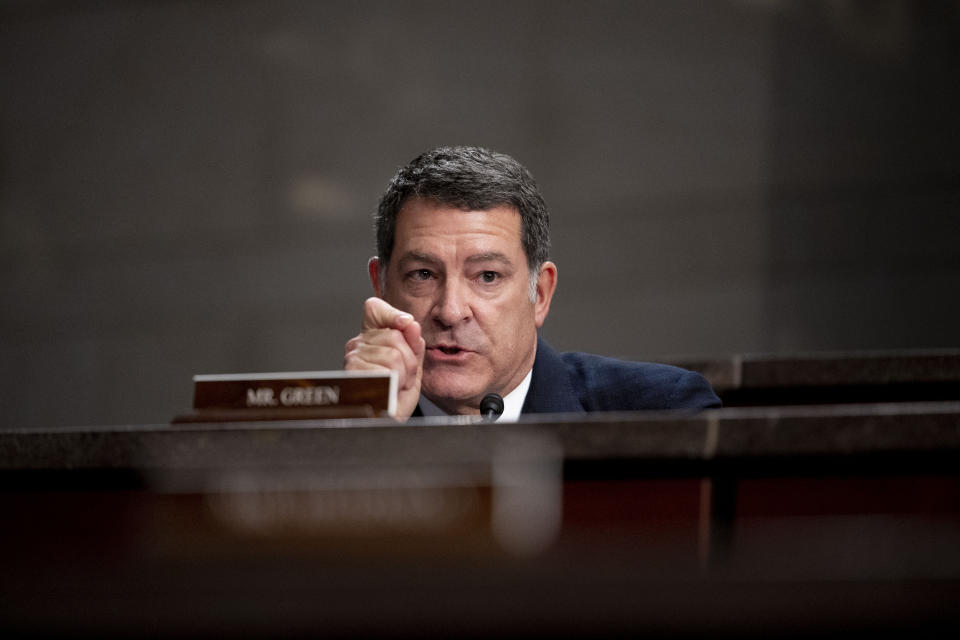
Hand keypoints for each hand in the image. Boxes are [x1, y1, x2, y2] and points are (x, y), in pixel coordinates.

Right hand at [344, 297, 424, 419]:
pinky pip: (387, 369)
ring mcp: (354, 358)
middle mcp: (358, 345)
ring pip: (393, 354)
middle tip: (402, 376)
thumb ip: (413, 344)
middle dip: (409, 358)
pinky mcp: (354, 373)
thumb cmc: (395, 398)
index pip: (374, 309)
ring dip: (404, 374)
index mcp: (371, 338)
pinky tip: (388, 390)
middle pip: (394, 335)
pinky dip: (395, 383)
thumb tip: (411, 325)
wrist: (386, 422)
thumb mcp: (411, 366)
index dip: (391, 313)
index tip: (406, 323)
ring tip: (395, 385)